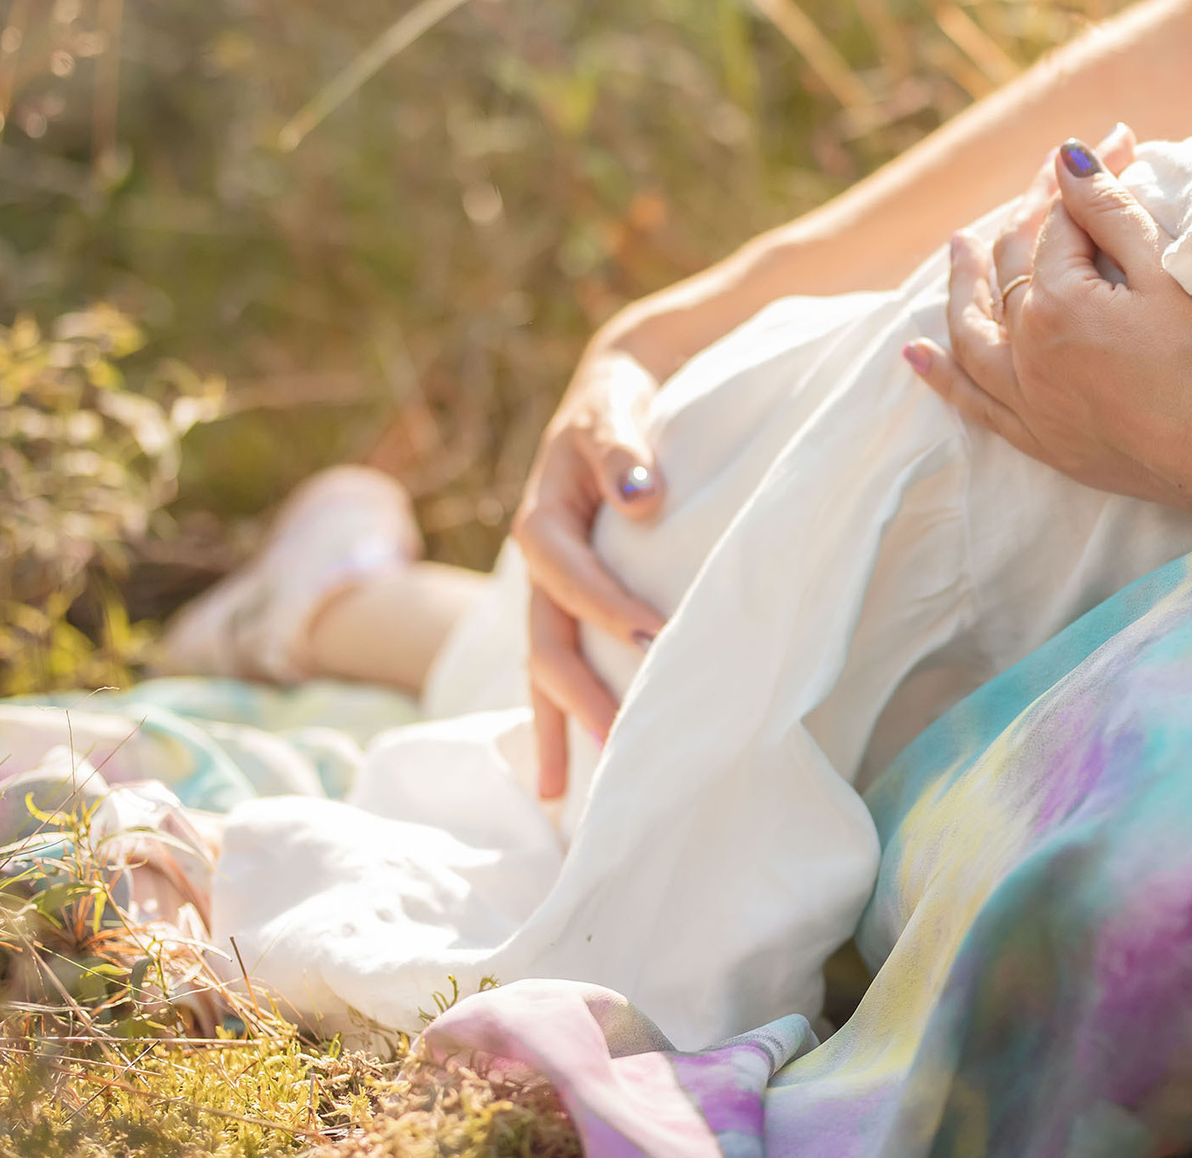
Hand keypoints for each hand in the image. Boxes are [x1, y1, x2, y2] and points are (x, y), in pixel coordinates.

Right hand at [513, 345, 668, 798]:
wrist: (607, 396)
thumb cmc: (617, 406)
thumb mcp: (616, 411)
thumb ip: (624, 451)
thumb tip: (643, 497)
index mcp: (543, 518)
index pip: (565, 572)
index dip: (603, 605)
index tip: (651, 636)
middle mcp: (539, 560)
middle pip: (544, 638)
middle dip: (575, 692)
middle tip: (619, 743)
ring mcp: (548, 586)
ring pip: (543, 663)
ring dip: (556, 721)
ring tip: (561, 795)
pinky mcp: (567, 599)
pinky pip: (560, 658)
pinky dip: (561, 707)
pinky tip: (570, 763)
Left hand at [903, 128, 1191, 519]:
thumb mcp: (1171, 274)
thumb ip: (1111, 212)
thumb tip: (1067, 157)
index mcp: (1060, 305)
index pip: (1061, 225)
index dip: (1088, 182)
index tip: (1118, 145)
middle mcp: (1028, 353)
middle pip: (1013, 267)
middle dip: (1031, 213)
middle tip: (1049, 179)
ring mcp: (1031, 402)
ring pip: (973, 333)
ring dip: (962, 286)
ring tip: (957, 249)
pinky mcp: (1044, 441)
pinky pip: (975, 402)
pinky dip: (943, 376)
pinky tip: (916, 356)